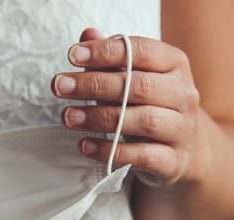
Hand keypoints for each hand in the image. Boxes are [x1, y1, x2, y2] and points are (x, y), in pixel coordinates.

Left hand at [51, 28, 201, 186]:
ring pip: (144, 120)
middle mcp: (184, 94)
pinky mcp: (174, 161)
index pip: (141, 51)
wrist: (178, 148)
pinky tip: (85, 145)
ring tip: (68, 117)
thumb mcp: (130, 78)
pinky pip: (142, 156)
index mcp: (174, 65)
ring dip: (100, 118)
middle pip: (138, 86)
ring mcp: (182, 129)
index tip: (72, 56)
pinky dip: (110, 151)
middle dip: (94, 85)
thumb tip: (87, 35)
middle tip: (60, 87)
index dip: (105, 52)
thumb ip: (109, 59)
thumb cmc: (147, 105)